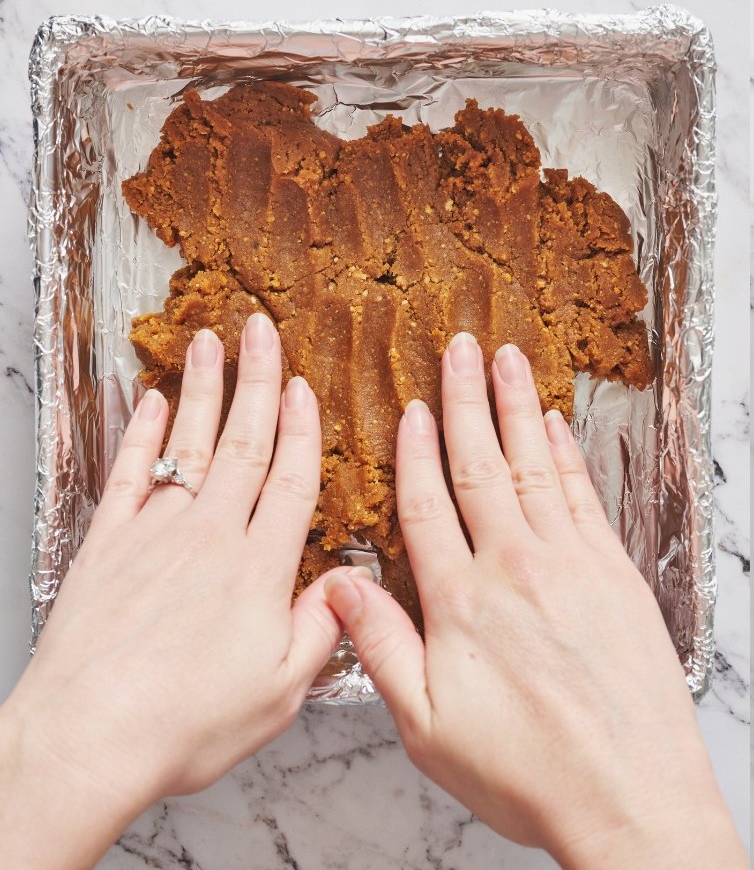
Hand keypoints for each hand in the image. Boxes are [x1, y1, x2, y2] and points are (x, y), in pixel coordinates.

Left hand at [0, 314, 347, 869]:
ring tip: (211, 343)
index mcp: (261, 570)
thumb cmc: (185, 726)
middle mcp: (211, 538)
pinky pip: (129, 476)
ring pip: (189, 445)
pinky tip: (149, 403)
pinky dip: (141, 435)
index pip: (292, 480)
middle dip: (257, 382)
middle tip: (264, 331)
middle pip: (243, 444)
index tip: (307, 387)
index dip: (303, 429)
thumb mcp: (281, 691)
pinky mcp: (105, 548)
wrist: (88, 739)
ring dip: (203, 389)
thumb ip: (321, 629)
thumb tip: (347, 583)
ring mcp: (154, 536)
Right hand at [324, 334, 744, 868]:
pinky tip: (553, 425)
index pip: (427, 505)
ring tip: (506, 359)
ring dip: (516, 408)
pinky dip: (565, 454)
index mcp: (461, 604)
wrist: (628, 790)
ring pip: (533, 467)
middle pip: (481, 466)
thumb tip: (336, 587)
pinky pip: (584, 496)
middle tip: (460, 346)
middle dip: (467, 400)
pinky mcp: (616, 574)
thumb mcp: (427, 727)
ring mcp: (573, 565)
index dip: (417, 451)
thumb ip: (382, 647)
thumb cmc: (528, 773)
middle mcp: (516, 568)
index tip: (413, 407)